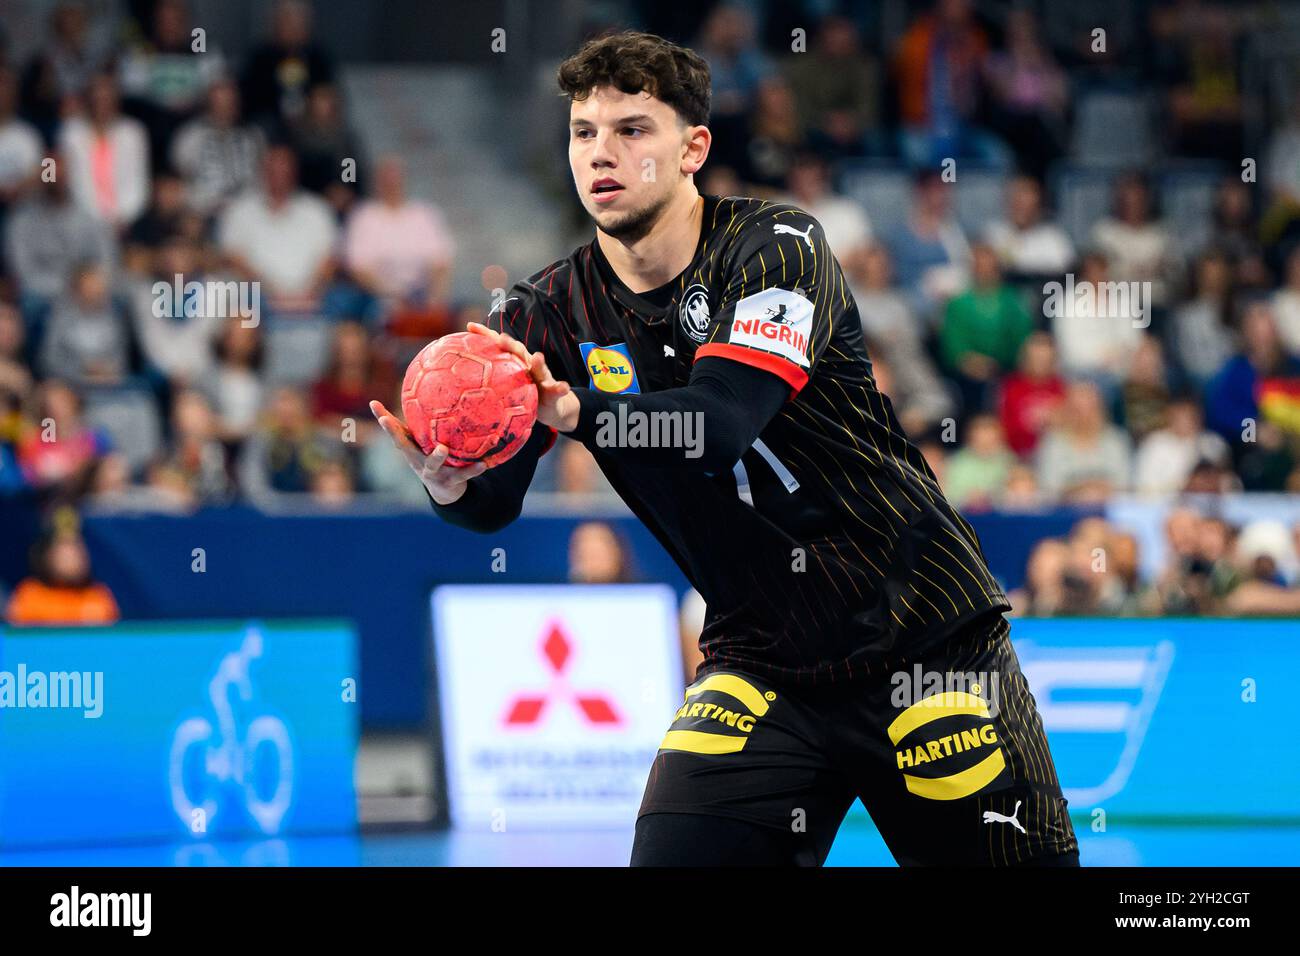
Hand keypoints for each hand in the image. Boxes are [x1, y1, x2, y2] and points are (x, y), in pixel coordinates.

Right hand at [368, 399, 486, 504]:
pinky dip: (472, 470)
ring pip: (433, 464)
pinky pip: (463, 475)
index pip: (394, 432)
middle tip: (389, 421)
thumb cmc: (428, 458)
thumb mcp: (418, 443)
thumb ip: (408, 424)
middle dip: (396, 436)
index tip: (375, 406)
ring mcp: (432, 472)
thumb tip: (386, 397)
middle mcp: (417, 461)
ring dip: (436, 457)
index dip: (384, 420)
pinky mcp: (450, 482)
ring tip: (442, 448)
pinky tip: (483, 463)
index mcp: (410, 450)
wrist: (445, 491)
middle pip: (404, 448)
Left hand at [466, 322, 579, 431]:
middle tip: (500, 339)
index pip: (498, 347)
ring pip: (540, 368)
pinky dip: (560, 387)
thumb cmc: (526, 397)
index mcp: (514, 364)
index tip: (470, 327)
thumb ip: (488, 387)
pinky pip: (557, 389)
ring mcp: (543, 376)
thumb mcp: (506, 391)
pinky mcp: (554, 390)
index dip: (485, 336)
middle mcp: (528, 365)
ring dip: (538, 363)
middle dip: (509, 344)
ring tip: (537, 357)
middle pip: (518, 352)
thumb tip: (455, 393)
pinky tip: (563, 386)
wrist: (554, 406)